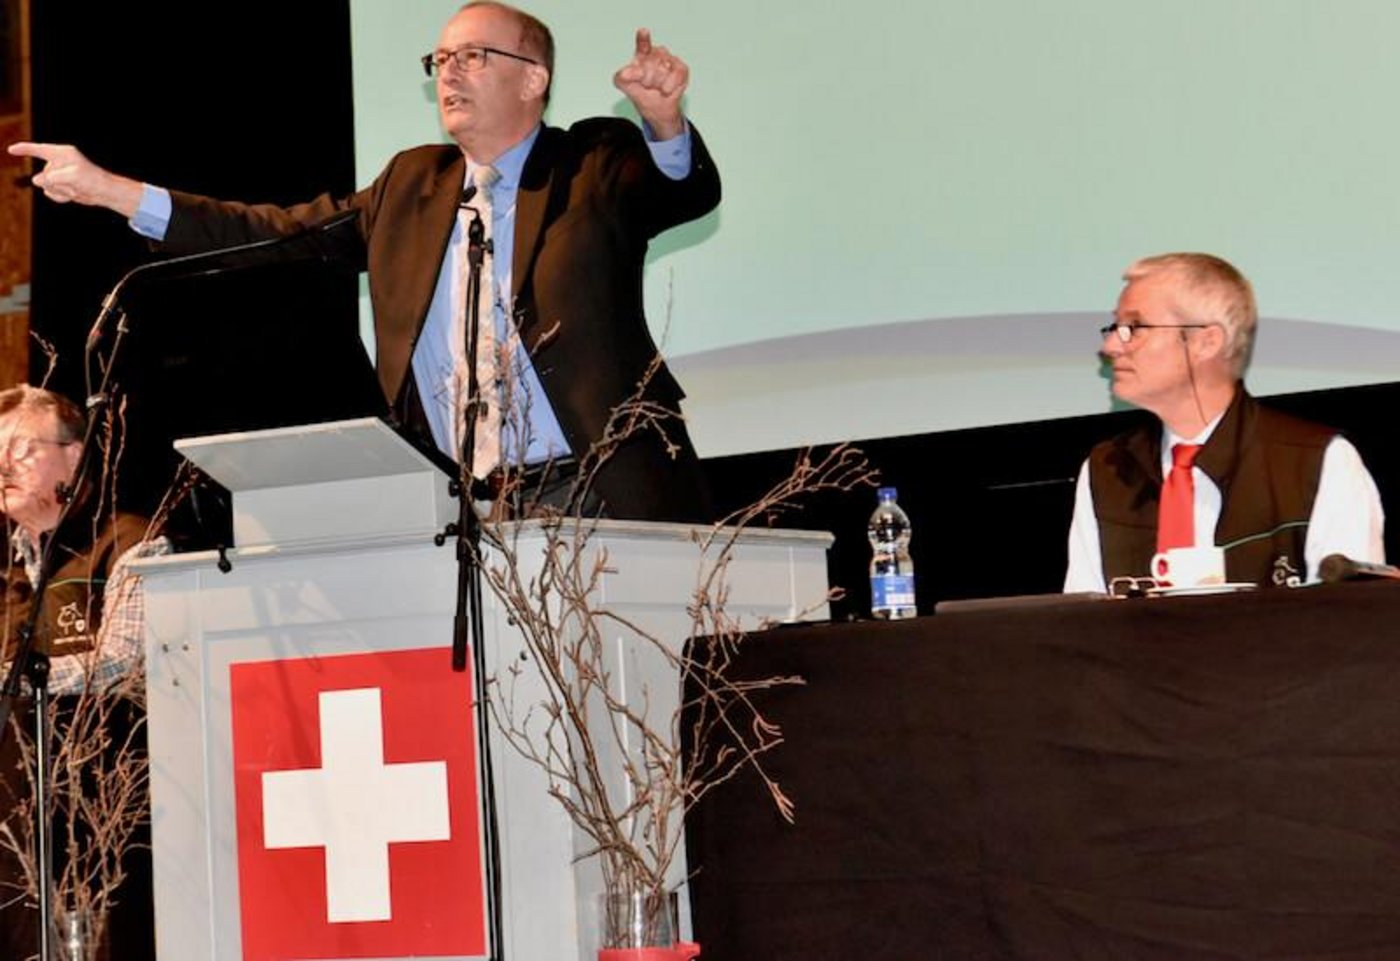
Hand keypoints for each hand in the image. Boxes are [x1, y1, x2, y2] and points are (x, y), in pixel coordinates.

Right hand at [6, 142, 142, 217]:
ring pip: (45, 185)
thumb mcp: (72, 177)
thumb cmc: (92, 180)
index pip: (38, 150)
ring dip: (59, 191)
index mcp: (62, 153)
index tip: (11, 150)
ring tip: (74, 189)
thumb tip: (37, 181)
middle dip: (55, 183)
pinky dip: (59, 197)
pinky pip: (49, 192)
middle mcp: (59, 162)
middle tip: (73, 185)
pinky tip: (72, 195)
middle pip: (43, 174)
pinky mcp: (61, 184)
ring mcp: (59, 174)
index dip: (24, 149)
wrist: (104, 193)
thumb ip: (51, 178)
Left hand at [612, 28, 688, 139]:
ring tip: (656, 87)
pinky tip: (665, 89)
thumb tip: (625, 72)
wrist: (656, 108)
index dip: (643, 38)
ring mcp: (670, 59)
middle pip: (650, 65)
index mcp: (642, 53)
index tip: (643, 31)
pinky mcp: (681, 68)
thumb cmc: (641, 92)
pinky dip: (668, 88)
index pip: (643, 44)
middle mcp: (657, 53)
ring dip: (657, 85)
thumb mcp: (625, 85)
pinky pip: (674, 77)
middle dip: (646, 80)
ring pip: (662, 71)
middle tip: (646, 85)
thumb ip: (622, 77)